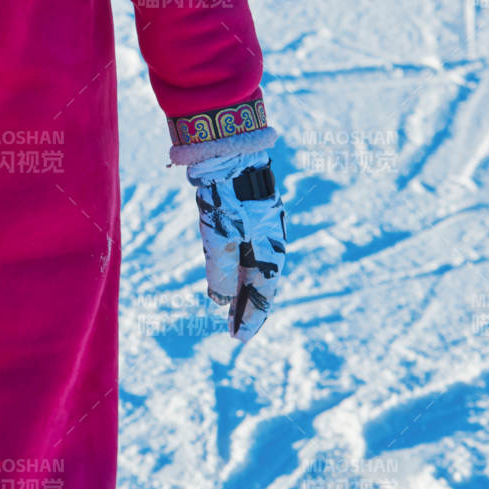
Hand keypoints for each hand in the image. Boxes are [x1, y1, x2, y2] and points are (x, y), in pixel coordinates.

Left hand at [185, 148, 286, 342]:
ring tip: (228, 309)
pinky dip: (235, 268)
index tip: (238, 338)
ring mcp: (261, 228)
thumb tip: (218, 301)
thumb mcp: (219, 236)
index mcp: (271, 249)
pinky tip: (224, 276)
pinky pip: (244, 251)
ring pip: (252, 266)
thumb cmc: (227, 195)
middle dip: (247, 306)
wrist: (229, 150)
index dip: (251, 317)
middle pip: (260, 282)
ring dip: (240, 289)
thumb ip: (219, 270)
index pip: (263, 293)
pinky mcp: (249, 216)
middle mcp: (270, 241)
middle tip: (235, 331)